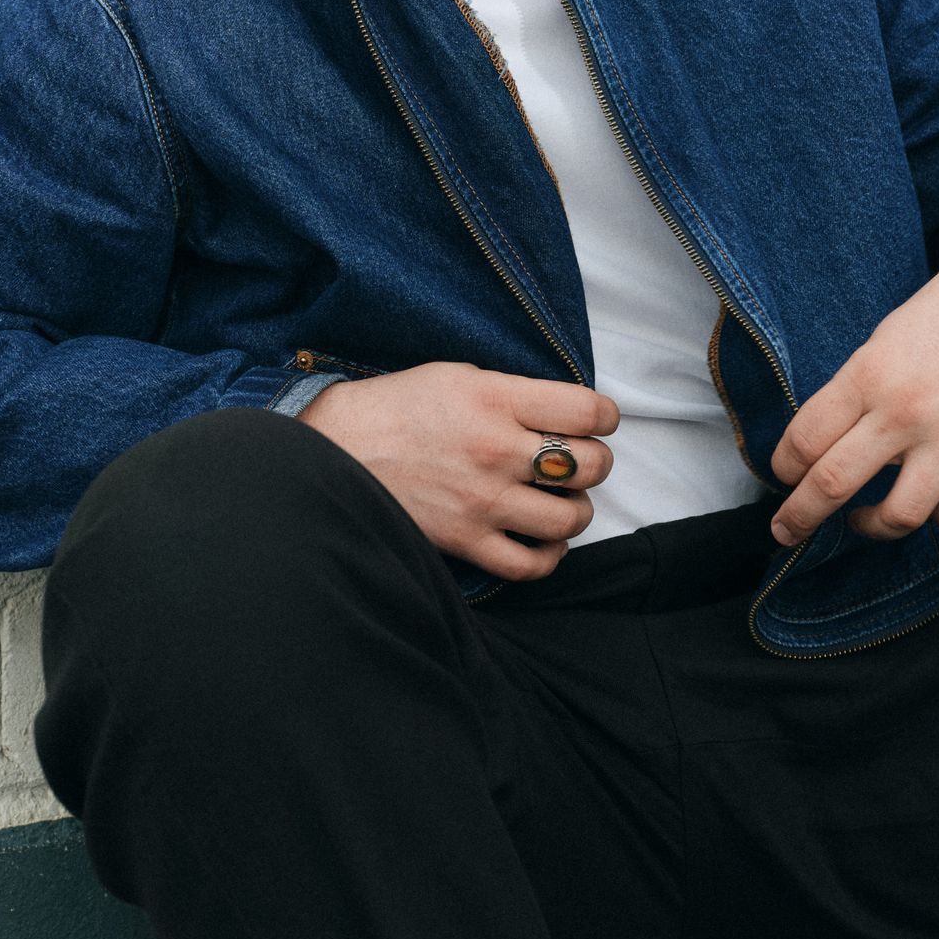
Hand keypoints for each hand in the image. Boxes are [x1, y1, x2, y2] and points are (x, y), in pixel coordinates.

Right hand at [297, 361, 618, 580]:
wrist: (332, 453)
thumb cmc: (392, 408)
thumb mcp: (455, 375)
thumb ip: (511, 393)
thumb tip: (559, 412)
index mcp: (495, 400)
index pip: (586, 410)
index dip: (605, 415)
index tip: (599, 419)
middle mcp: (496, 451)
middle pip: (589, 465)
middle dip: (596, 461)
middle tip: (582, 458)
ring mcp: (483, 501)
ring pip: (570, 518)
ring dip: (578, 509)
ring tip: (564, 499)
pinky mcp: (466, 542)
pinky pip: (530, 564)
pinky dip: (550, 556)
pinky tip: (546, 541)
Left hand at [767, 235, 938, 546]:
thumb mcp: (878, 345)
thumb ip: (852, 397)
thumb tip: (820, 454)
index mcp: (868, 375)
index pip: (804, 439)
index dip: (782, 468)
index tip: (781, 477)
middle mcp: (907, 409)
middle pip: (833, 483)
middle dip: (799, 516)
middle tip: (786, 530)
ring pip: (900, 515)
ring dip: (873, 527)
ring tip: (865, 519)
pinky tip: (935, 506)